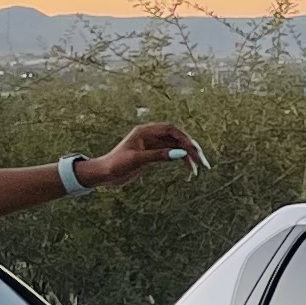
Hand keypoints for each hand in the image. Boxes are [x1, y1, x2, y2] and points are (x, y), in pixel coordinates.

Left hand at [83, 121, 204, 188]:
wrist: (103, 174)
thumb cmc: (116, 165)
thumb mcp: (137, 160)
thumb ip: (159, 156)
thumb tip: (180, 155)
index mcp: (145, 131)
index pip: (171, 130)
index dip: (185, 138)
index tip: (194, 151)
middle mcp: (150, 136)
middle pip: (177, 138)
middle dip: (191, 149)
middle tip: (202, 162)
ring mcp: (152, 145)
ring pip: (176, 147)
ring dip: (188, 156)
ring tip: (197, 169)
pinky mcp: (152, 154)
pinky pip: (171, 154)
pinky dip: (180, 160)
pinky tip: (188, 169)